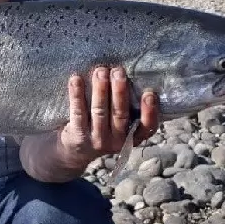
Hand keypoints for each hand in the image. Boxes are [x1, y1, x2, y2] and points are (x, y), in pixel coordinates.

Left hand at [19, 66, 159, 182]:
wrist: (74, 152)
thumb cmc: (102, 128)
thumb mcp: (119, 125)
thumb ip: (126, 107)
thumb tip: (128, 74)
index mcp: (132, 137)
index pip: (147, 128)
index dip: (150, 112)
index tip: (149, 93)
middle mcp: (116, 141)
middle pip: (120, 114)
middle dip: (119, 91)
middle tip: (119, 71)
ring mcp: (97, 140)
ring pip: (99, 111)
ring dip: (100, 89)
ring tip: (100, 71)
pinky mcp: (78, 136)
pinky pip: (78, 113)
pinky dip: (77, 95)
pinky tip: (76, 79)